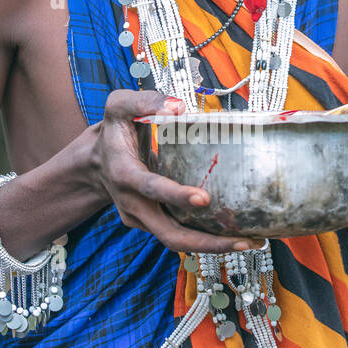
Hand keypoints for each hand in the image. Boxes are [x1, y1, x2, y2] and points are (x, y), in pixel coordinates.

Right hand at [89, 89, 262, 253]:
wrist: (95, 164)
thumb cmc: (113, 131)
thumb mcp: (119, 106)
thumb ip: (144, 101)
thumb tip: (178, 107)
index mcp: (124, 174)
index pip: (150, 188)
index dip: (175, 195)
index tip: (204, 198)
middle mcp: (132, 204)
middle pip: (169, 234)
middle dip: (207, 242)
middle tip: (245, 241)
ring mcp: (142, 219)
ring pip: (177, 242)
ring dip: (214, 246)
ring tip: (252, 241)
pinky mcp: (153, 224)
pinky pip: (180, 235)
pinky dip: (207, 238)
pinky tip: (237, 235)